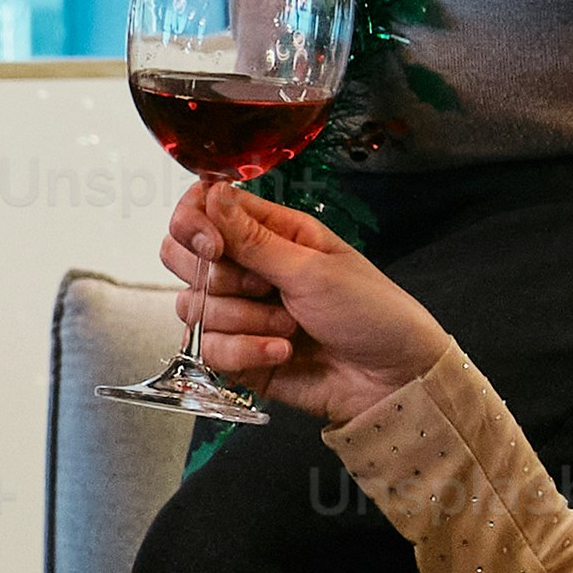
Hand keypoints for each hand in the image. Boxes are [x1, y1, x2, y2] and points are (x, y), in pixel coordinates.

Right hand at [156, 183, 452, 426]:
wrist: (391, 381)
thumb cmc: (370, 311)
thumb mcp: (313, 269)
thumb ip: (251, 238)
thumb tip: (210, 191)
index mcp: (269, 232)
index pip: (202, 210)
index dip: (193, 224)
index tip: (212, 245)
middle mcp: (247, 267)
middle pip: (182, 258)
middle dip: (217, 278)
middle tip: (262, 286)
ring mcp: (239, 312)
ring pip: (193, 307)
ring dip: (243, 321)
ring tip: (290, 328)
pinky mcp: (236, 354)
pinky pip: (206, 350)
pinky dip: (244, 353)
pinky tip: (280, 354)